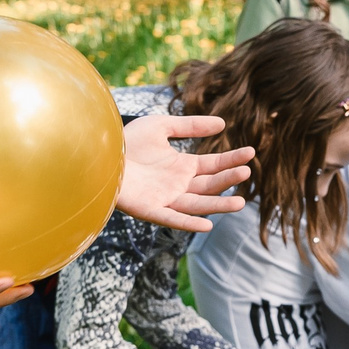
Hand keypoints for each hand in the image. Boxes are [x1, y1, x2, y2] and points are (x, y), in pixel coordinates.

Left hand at [115, 114, 254, 231]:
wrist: (98, 155)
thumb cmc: (126, 141)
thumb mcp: (161, 127)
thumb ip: (190, 126)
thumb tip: (223, 123)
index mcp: (182, 167)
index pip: (213, 165)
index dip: (231, 160)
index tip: (250, 153)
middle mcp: (177, 185)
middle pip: (209, 185)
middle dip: (228, 179)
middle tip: (246, 171)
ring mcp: (165, 199)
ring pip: (198, 204)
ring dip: (218, 205)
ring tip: (240, 203)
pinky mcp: (150, 210)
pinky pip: (173, 219)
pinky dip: (189, 224)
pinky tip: (207, 225)